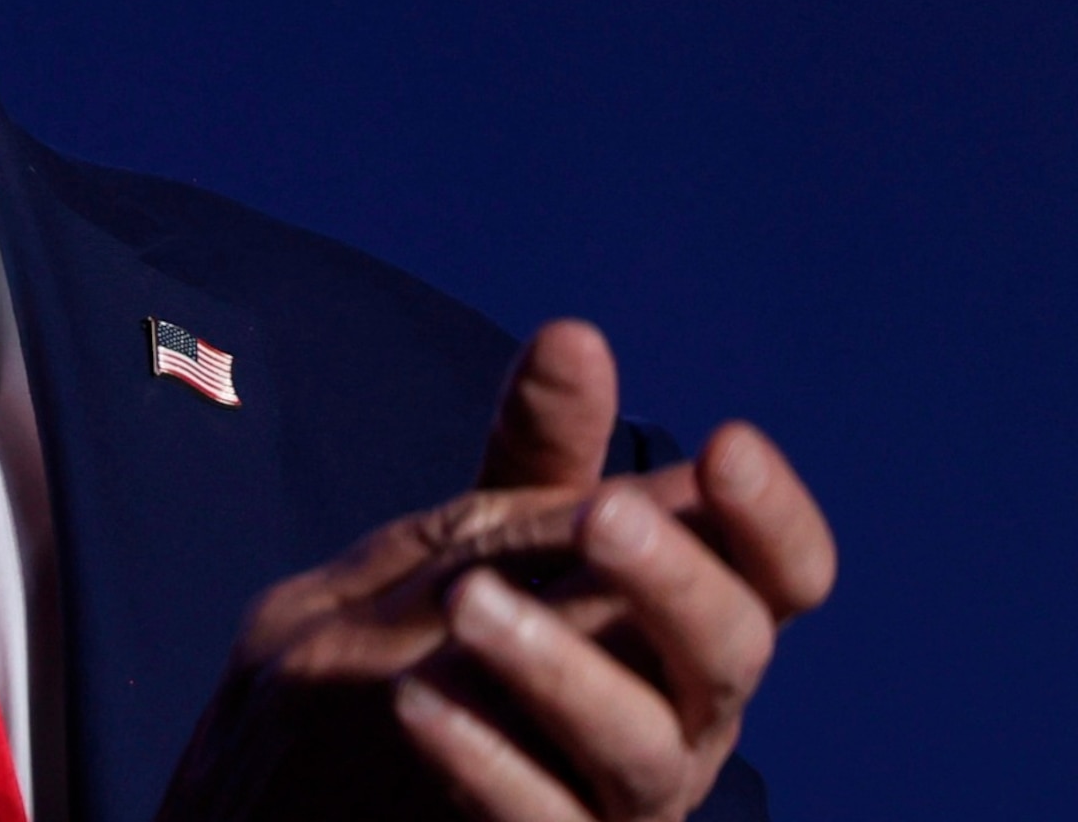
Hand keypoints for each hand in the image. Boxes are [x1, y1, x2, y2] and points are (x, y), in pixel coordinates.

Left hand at [156, 321, 835, 821]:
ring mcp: (624, 799)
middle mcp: (683, 716)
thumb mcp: (486, 534)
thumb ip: (539, 453)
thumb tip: (577, 335)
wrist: (329, 774)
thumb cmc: (450, 641)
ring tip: (471, 605)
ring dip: (563, 667)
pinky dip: (485, 761)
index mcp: (688, 623)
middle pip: (731, 653)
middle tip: (601, 514)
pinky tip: (420, 703)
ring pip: (641, 747)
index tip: (728, 447)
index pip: (780, 576)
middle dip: (675, 579)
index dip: (773, 519)